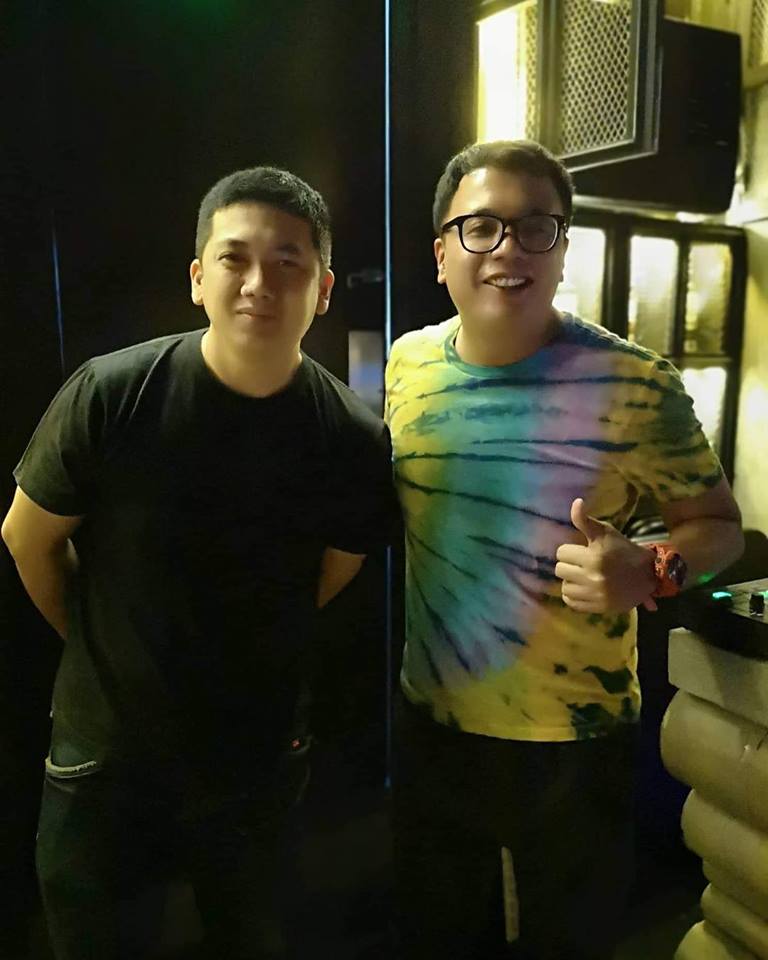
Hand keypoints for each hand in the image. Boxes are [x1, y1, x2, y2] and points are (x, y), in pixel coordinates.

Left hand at [554, 499, 657, 613]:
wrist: (648, 575)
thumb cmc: (624, 550)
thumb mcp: (606, 532)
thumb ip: (586, 520)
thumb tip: (576, 502)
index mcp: (595, 556)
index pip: (561, 552)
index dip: (571, 550)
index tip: (582, 551)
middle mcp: (593, 576)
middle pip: (560, 569)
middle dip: (570, 565)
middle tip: (583, 564)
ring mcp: (596, 594)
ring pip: (564, 587)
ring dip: (572, 581)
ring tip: (584, 577)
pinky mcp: (598, 608)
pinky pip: (571, 602)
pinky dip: (575, 596)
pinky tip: (585, 589)